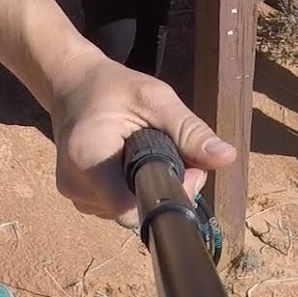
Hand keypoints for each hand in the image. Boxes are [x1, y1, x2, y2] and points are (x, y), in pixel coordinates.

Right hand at [48, 50, 235, 225]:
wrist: (71, 84)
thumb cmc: (111, 87)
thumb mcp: (155, 98)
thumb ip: (189, 130)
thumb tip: (226, 157)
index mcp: (88, 158)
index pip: (131, 209)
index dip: (167, 196)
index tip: (187, 170)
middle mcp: (74, 184)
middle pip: (133, 211)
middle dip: (162, 190)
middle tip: (177, 153)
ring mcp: (73, 194)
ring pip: (126, 212)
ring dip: (146, 189)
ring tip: (150, 151)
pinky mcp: (77, 197)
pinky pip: (115, 207)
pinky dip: (131, 189)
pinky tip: (133, 163)